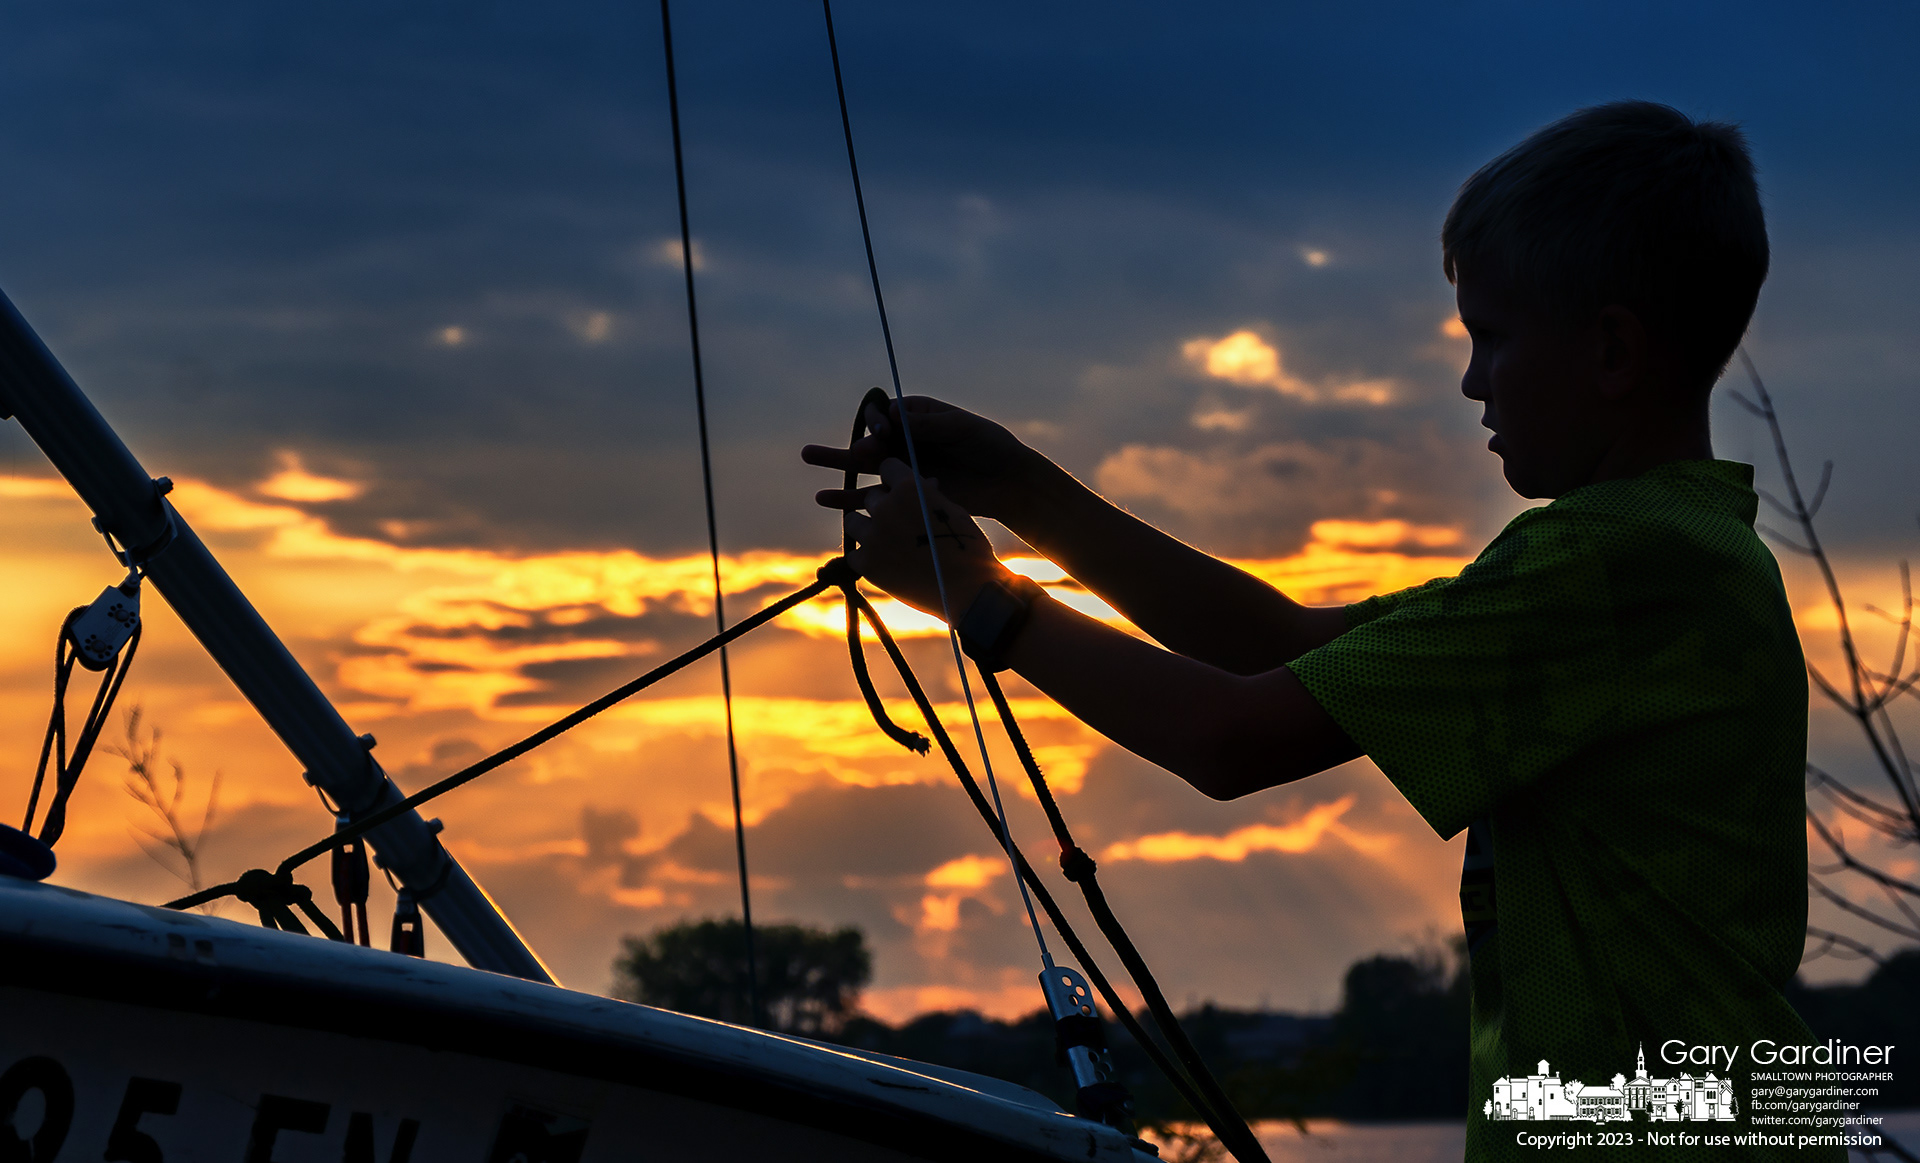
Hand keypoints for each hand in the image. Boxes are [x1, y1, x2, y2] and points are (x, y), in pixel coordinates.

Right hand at [803, 395, 1041, 521]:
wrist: (1006, 482)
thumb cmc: (989, 446)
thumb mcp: (962, 428)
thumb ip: (929, 423)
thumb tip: (894, 411)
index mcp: (915, 416)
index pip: (886, 414)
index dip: (878, 421)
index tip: (885, 431)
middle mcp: (902, 439)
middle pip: (868, 439)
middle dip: (852, 446)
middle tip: (835, 453)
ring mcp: (900, 467)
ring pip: (861, 466)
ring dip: (835, 463)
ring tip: (807, 456)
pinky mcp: (902, 494)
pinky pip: (871, 495)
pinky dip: (848, 497)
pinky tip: (824, 498)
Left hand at [843, 458, 1007, 618]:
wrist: (970, 590)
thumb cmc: (968, 548)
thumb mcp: (952, 510)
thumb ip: (929, 495)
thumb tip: (924, 483)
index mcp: (909, 487)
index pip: (887, 467)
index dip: (894, 479)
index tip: (900, 490)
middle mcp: (886, 507)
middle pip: (871, 497)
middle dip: (884, 506)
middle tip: (899, 523)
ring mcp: (873, 536)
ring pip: (854, 521)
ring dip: (867, 528)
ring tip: (886, 541)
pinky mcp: (867, 564)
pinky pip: (854, 553)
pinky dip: (865, 556)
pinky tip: (884, 562)